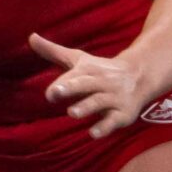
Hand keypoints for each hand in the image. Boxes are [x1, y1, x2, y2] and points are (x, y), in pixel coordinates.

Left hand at [31, 32, 152, 138]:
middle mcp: (101, 82)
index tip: (50, 93)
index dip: (62, 84)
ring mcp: (113, 98)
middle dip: (71, 88)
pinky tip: (93, 134)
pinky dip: (104, 127)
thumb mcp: (78, 59)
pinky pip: (113, 120)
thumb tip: (31, 37)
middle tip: (54, 94)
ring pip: (99, 102)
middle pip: (86, 84)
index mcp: (89, 70)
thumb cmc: (100, 70)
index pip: (74, 76)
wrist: (140, 76)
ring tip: (72, 113)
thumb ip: (53, 51)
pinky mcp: (122, 113)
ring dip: (86, 107)